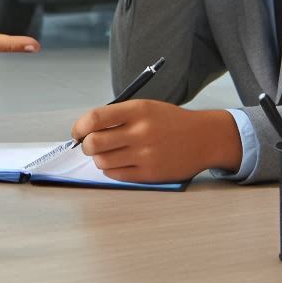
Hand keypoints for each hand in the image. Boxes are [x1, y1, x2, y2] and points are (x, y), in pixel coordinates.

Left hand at [70, 99, 242, 182]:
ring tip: (106, 154)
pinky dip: (110, 169)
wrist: (204, 138)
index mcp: (138, 110)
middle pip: (94, 143)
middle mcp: (140, 132)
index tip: (77, 132)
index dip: (80, 127)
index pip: (95, 118)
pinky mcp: (149, 174)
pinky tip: (118, 162)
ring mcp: (145, 154)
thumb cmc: (171, 121)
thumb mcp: (146, 107)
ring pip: (102, 161)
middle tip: (89, 145)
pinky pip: (116, 175)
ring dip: (98, 158)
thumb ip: (119, 116)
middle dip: (85, 145)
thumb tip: (87, 129)